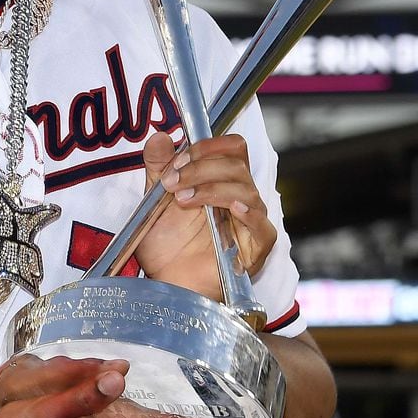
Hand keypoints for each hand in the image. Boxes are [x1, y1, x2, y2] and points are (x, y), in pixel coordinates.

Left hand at [134, 132, 276, 298]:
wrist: (165, 281)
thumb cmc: (166, 243)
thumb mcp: (154, 199)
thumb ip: (158, 167)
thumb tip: (159, 136)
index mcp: (221, 180)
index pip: (232, 148)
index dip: (207, 147)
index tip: (176, 161)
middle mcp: (239, 196)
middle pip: (237, 165)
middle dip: (201, 167)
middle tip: (173, 182)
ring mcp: (250, 222)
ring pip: (245, 190)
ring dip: (211, 188)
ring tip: (182, 200)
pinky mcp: (255, 248)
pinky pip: (263, 226)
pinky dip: (249, 214)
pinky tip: (232, 209)